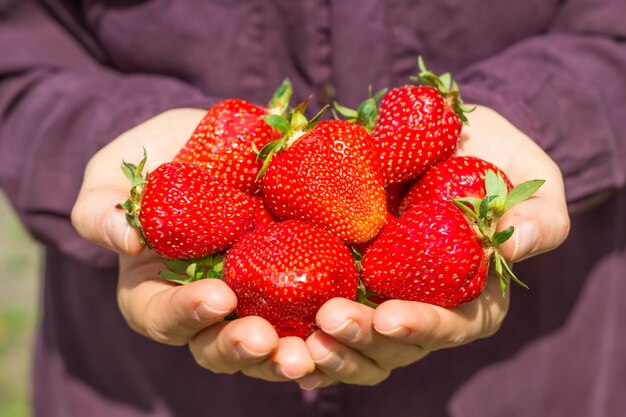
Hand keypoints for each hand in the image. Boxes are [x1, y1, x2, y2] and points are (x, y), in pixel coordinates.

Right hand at [71, 108, 314, 381]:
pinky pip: (310, 313)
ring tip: (304, 354)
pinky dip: (324, 328)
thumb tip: (126, 238)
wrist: (222, 143)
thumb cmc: (160, 159)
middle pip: (216, 346)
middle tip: (264, 340)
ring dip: (284, 355)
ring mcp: (254, 296)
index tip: (216, 296)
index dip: (185, 314)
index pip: (162, 317)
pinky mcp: (296, 279)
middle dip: (239, 347)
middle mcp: (207, 304)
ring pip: (266, 344)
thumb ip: (101, 207)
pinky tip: (344, 323)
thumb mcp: (114, 174)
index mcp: (156, 289)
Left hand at [297, 105, 569, 388]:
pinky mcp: (339, 274)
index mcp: (469, 293)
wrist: (439, 135)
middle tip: (331, 321)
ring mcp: (377, 293)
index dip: (423, 327)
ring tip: (300, 337)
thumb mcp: (528, 179)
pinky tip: (272, 336)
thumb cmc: (492, 157)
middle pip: (394, 345)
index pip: (452, 325)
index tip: (390, 317)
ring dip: (328, 348)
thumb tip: (517, 247)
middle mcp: (420, 303)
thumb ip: (538, 217)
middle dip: (363, 340)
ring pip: (354, 342)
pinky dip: (297, 331)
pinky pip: (316, 313)